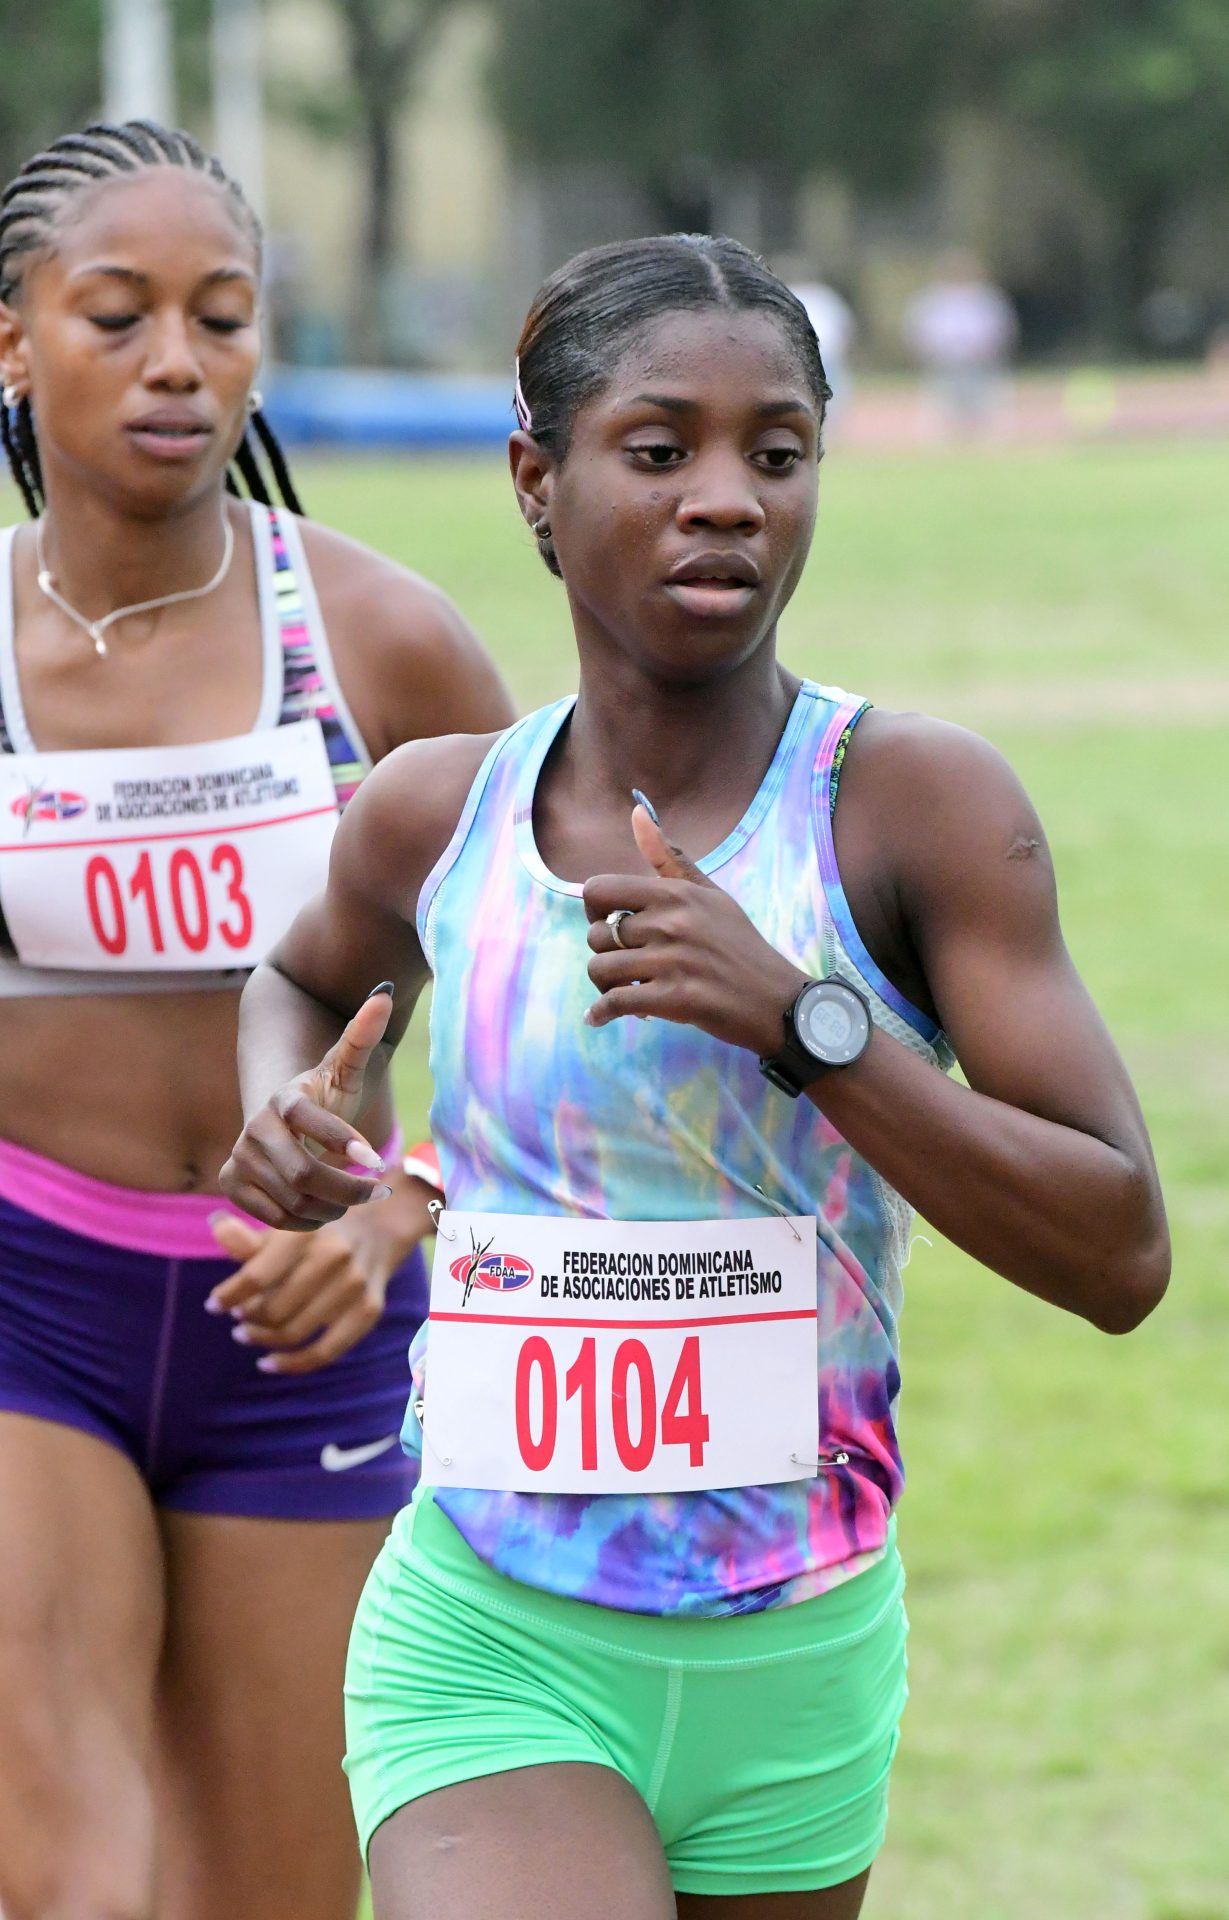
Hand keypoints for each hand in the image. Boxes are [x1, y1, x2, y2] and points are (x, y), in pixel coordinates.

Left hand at [206, 1167, 435, 1373]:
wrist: (379, 1226)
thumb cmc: (317, 1230)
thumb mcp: (284, 1224)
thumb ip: (249, 1235)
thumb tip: (216, 1226)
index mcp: (306, 1231)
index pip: (256, 1276)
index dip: (228, 1296)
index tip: (213, 1305)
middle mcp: (334, 1256)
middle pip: (273, 1309)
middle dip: (246, 1318)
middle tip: (238, 1318)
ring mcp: (354, 1285)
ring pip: (294, 1332)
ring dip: (262, 1339)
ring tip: (247, 1333)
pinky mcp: (368, 1310)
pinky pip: (325, 1352)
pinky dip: (292, 1364)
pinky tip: (268, 1363)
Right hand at [219, 986, 395, 1230]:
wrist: (283, 1122)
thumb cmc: (325, 1097)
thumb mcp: (346, 1070)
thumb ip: (362, 1036)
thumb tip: (384, 991)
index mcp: (284, 1098)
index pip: (308, 1120)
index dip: (342, 1141)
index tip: (378, 1162)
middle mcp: (254, 1126)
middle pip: (303, 1174)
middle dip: (349, 1190)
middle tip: (378, 1191)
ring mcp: (239, 1156)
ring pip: (293, 1201)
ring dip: (333, 1207)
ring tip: (353, 1198)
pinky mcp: (230, 1183)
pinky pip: (276, 1218)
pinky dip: (308, 1220)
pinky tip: (325, 1208)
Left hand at [583, 802, 807, 1055]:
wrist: (777, 1001)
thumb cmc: (740, 946)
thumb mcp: (711, 895)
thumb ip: (670, 859)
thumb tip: (637, 811)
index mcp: (676, 894)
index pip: (598, 890)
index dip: (594, 912)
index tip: (612, 927)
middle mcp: (672, 922)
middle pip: (596, 935)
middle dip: (605, 954)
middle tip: (626, 966)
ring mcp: (673, 961)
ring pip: (600, 969)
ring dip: (604, 986)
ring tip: (625, 989)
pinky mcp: (674, 999)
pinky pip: (614, 1002)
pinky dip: (601, 1013)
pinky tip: (601, 1017)